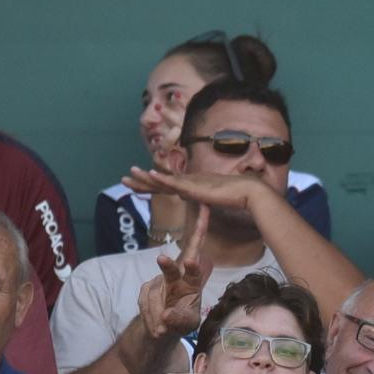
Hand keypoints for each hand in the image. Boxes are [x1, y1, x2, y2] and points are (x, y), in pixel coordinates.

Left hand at [123, 167, 271, 212]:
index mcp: (192, 185)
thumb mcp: (213, 200)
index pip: (167, 185)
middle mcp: (189, 181)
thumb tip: (193, 200)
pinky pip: (176, 183)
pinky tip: (151, 175)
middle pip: (161, 181)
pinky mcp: (197, 187)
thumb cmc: (236, 197)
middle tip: (124, 179)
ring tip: (130, 173)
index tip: (136, 185)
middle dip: (142, 180)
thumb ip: (201, 198)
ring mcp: (192, 183)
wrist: (249, 193)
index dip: (151, 185)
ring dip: (146, 177)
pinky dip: (163, 178)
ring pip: (164, 180)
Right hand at [138, 204, 210, 338]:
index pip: (194, 273)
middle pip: (171, 270)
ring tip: (162, 330)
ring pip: (154, 296)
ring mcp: (159, 282)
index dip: (193, 266)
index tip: (191, 261)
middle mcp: (176, 278)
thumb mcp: (189, 324)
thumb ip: (181, 319)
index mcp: (192, 284)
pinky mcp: (146, 289)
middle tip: (162, 259)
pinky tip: (156, 327)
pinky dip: (150, 318)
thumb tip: (166, 315)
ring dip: (157, 314)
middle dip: (167, 264)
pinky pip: (145, 303)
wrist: (165, 326)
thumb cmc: (183, 320)